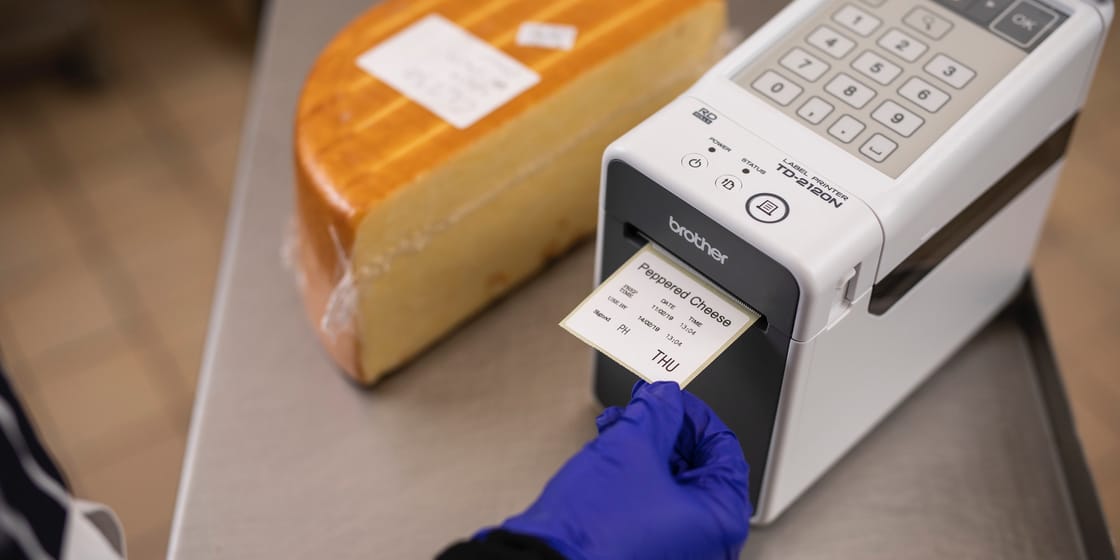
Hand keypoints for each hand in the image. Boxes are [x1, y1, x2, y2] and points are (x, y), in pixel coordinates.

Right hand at [498, 381, 750, 559]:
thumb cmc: (594, 530)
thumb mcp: (631, 448)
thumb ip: (656, 412)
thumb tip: (666, 396)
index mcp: (720, 516)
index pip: (723, 446)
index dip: (693, 413)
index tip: (670, 397)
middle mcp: (708, 538)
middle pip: (699, 464)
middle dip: (665, 429)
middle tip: (644, 405)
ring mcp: (680, 547)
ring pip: (673, 482)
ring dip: (646, 447)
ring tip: (618, 425)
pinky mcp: (651, 549)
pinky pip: (656, 503)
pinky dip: (638, 474)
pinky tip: (613, 451)